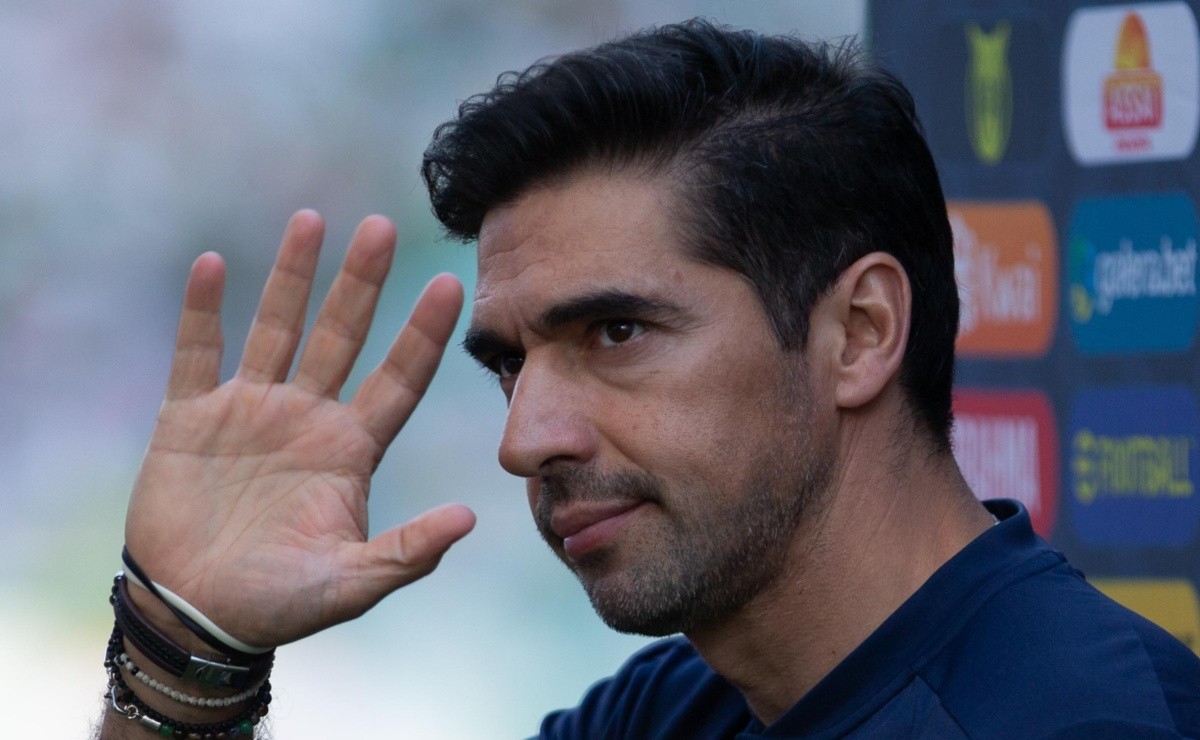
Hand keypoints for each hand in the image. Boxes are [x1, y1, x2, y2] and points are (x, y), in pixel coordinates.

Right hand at [124, 210, 475, 647]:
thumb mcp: (350, 583)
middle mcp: (307, 417)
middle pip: (341, 335)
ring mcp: (249, 411)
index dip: (423, 334)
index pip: (399, 379)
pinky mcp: (190, 419)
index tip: (452, 285)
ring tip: (312, 220)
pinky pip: (196, 354)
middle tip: (384, 225)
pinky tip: (213, 263)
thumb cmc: (278, 603)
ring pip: (275, 329)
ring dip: (292, 276)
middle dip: (361, 282)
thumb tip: (470, 518)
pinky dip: (201, 312)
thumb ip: (406, 552)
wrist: (197, 615)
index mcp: (351, 449)